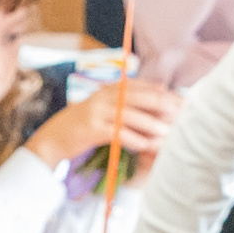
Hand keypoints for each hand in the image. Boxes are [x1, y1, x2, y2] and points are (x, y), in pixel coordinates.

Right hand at [26, 81, 180, 168]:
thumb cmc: (82, 127)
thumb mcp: (104, 109)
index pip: (142, 87)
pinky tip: (145, 145)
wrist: (52, 139)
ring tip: (166, 132)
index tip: (181, 102)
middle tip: (181, 114)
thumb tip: (157, 101)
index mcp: (111, 89)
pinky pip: (117, 133)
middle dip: (162, 105)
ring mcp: (97, 112)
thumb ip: (126, 104)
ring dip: (150, 124)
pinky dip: (133, 139)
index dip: (163, 93)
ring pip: (130, 115)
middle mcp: (104, 96)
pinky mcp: (91, 129)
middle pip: (140, 97)